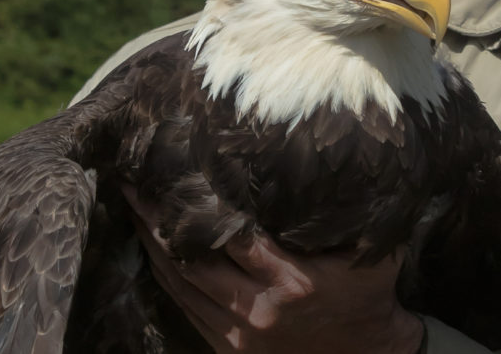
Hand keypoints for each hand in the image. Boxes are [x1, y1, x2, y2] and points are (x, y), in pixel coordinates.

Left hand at [123, 185, 423, 353]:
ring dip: (151, 244)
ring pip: (180, 283)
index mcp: (291, 279)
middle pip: (191, 257)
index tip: (174, 169)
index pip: (231, 234)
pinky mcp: (229, 347)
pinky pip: (185, 307)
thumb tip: (331, 164)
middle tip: (131, 179)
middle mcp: (258, 307)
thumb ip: (348, 211)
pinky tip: (152, 249)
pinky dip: (165, 275)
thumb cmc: (369, 294)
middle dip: (156, 217)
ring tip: (132, 205)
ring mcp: (239, 332)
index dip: (197, 201)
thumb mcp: (369, 249)